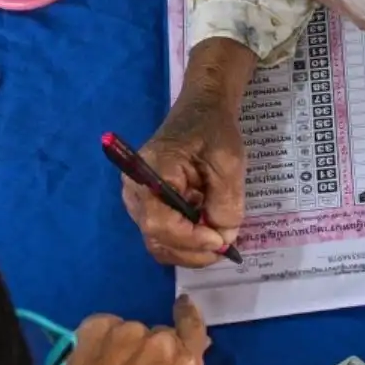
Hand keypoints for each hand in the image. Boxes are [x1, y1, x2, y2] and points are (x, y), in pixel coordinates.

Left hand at [41, 296, 209, 364]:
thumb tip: (187, 347)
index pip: (194, 327)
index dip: (188, 315)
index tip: (183, 306)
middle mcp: (160, 341)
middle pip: (161, 334)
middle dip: (151, 347)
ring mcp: (128, 329)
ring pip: (132, 331)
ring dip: (124, 344)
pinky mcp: (99, 324)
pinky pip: (108, 327)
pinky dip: (103, 340)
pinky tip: (91, 361)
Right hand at [123, 89, 245, 267]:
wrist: (202, 113)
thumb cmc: (213, 131)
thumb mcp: (228, 161)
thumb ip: (226, 201)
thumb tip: (223, 237)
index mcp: (150, 172)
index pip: (158, 221)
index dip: (189, 239)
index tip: (219, 240)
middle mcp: (135, 191)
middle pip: (157, 238)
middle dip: (194, 250)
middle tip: (225, 245)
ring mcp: (139, 203)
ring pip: (160, 244)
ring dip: (192, 251)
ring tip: (219, 238)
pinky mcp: (149, 209)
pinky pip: (164, 238)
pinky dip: (187, 244)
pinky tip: (207, 231)